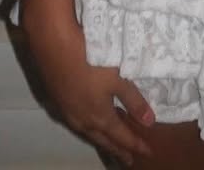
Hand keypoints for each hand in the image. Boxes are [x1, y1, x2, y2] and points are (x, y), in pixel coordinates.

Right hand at [22, 8, 156, 165]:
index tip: (147, 152)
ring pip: (88, 132)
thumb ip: (134, 100)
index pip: (121, 136)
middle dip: (118, 150)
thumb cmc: (91, 59)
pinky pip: (77, 122)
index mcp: (99, 117)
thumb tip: (149, 121)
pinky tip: (89, 121)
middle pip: (103, 139)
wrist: (54, 44)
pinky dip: (88, 127)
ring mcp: (68, 111)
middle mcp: (82, 120)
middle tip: (128, 159)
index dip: (135, 145)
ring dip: (102, 139)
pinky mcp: (58, 100)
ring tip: (111, 144)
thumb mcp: (118, 78)